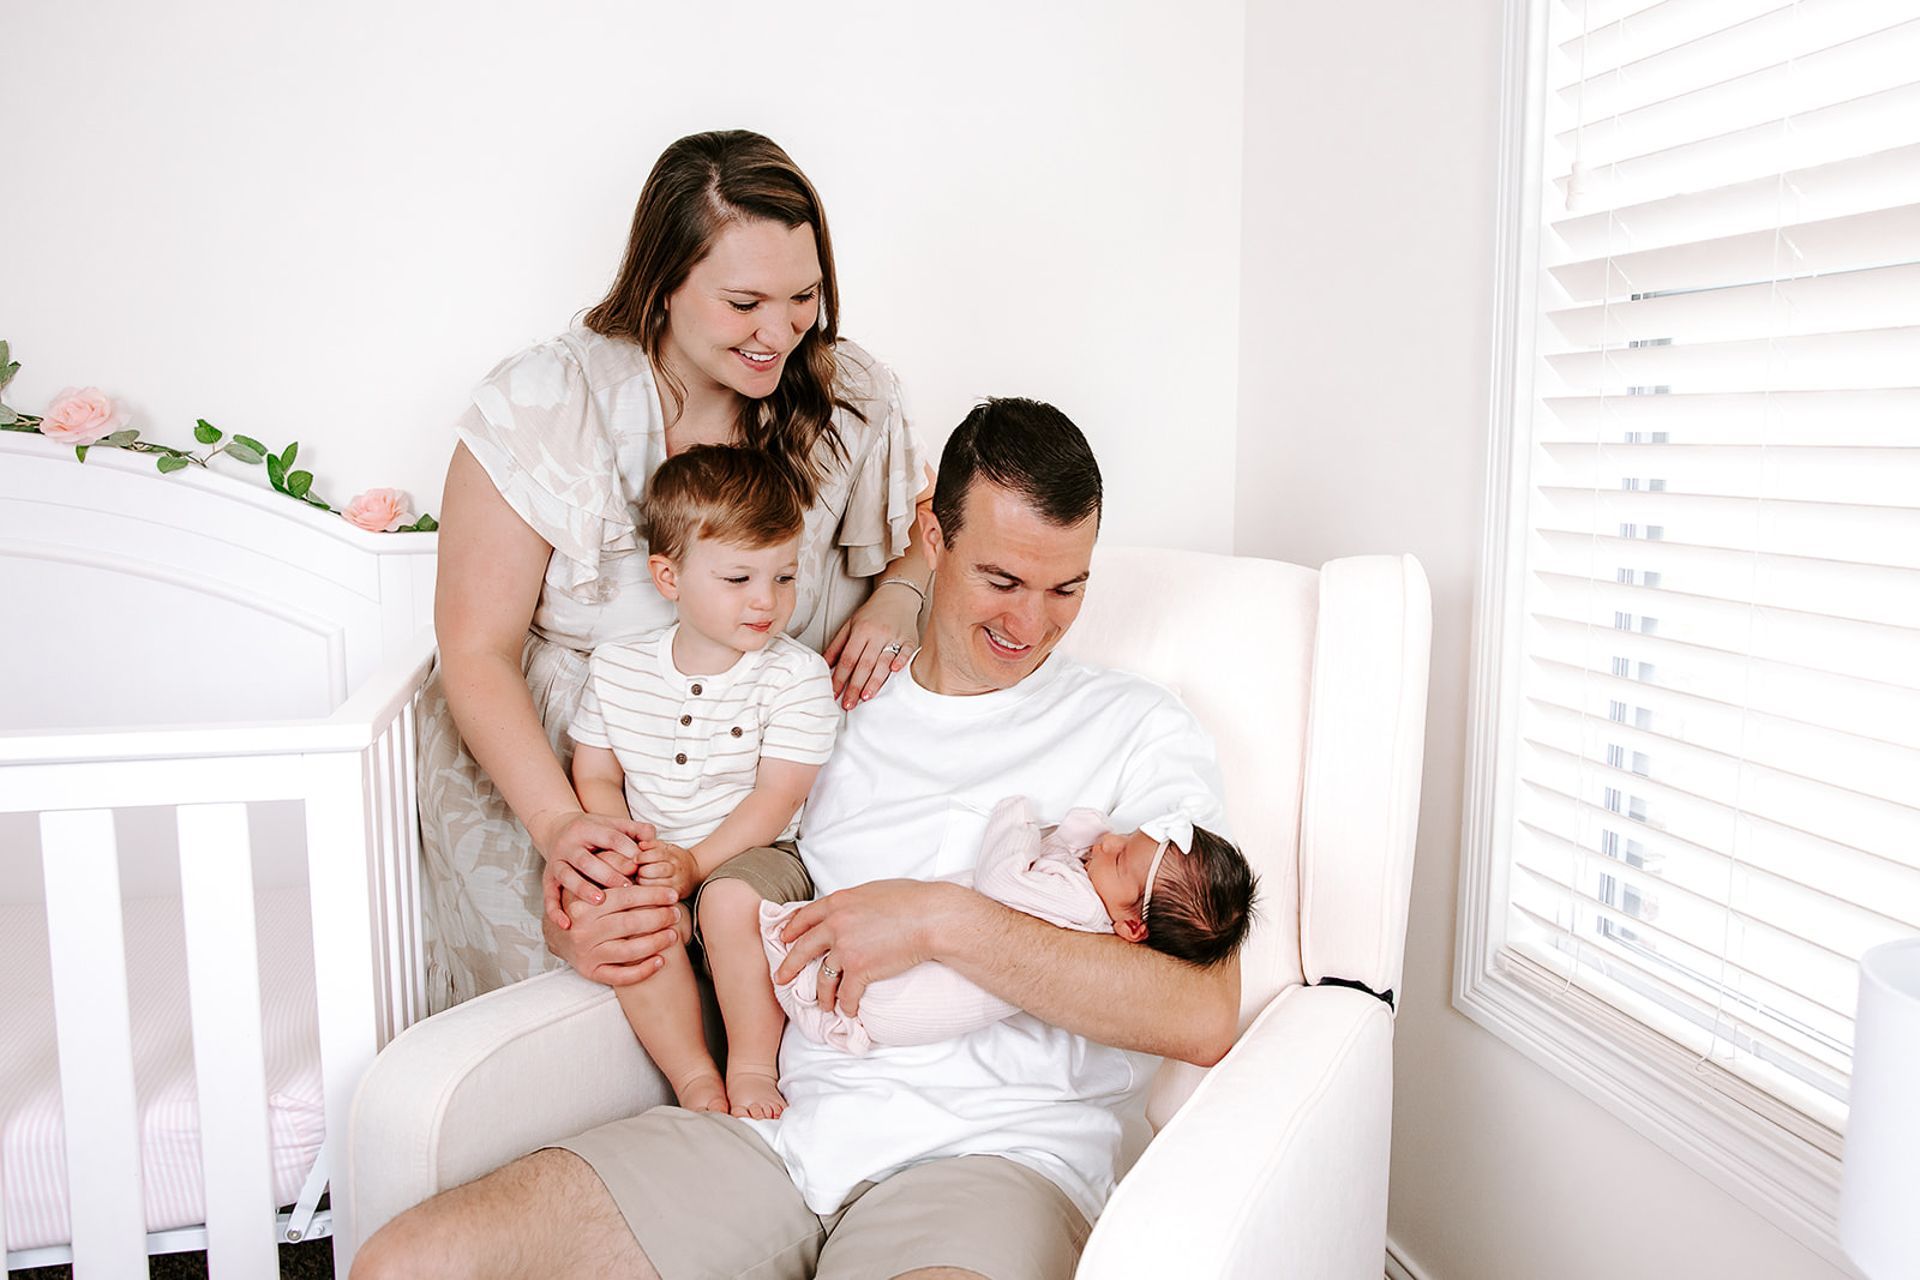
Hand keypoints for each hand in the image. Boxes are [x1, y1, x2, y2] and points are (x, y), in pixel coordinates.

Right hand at [529, 809, 653, 927]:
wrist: (559, 831)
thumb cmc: (597, 833)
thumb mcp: (614, 825)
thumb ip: (636, 829)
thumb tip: (652, 836)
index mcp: (587, 829)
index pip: (609, 838)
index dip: (626, 849)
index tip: (641, 864)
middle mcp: (568, 846)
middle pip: (586, 860)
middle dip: (607, 873)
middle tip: (627, 886)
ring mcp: (556, 863)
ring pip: (567, 876)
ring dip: (583, 889)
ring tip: (601, 901)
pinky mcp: (548, 879)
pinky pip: (548, 896)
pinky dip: (555, 911)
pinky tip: (566, 924)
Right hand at [543, 867, 683, 986]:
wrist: (557, 935)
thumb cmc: (582, 905)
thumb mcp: (591, 883)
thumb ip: (612, 868)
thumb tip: (638, 860)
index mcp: (584, 905)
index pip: (625, 897)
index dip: (652, 895)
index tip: (672, 894)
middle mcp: (583, 931)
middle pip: (629, 923)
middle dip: (659, 918)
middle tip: (676, 913)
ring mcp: (587, 954)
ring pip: (627, 951)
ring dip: (655, 943)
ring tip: (673, 935)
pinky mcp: (591, 972)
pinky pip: (620, 976)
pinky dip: (643, 970)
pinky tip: (660, 961)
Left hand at [636, 841, 697, 901]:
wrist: (694, 872)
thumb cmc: (677, 859)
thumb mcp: (667, 847)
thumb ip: (653, 845)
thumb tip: (641, 845)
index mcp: (673, 856)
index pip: (656, 854)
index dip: (643, 856)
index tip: (636, 859)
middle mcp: (676, 869)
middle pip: (655, 870)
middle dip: (642, 871)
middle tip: (638, 871)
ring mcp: (677, 883)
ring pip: (655, 885)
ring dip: (643, 883)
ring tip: (642, 879)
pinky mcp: (676, 895)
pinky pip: (659, 895)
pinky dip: (650, 892)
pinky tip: (647, 888)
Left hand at [774, 879, 968, 1014]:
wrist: (930, 918)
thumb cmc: (911, 900)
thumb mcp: (873, 891)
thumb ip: (853, 903)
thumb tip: (850, 912)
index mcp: (837, 902)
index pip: (805, 917)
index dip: (792, 929)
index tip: (784, 938)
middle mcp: (835, 925)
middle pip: (802, 949)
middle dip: (788, 967)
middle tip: (780, 979)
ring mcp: (845, 950)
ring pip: (823, 978)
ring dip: (822, 995)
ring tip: (823, 1004)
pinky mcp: (860, 971)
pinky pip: (846, 994)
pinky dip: (847, 1005)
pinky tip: (848, 1011)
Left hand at [823, 583, 920, 708]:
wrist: (897, 595)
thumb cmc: (873, 613)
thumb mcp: (850, 624)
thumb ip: (837, 645)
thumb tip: (824, 664)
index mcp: (861, 630)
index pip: (848, 659)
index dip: (840, 677)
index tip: (834, 693)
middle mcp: (877, 634)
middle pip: (864, 664)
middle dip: (855, 686)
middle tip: (848, 703)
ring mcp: (894, 637)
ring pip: (883, 662)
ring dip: (874, 681)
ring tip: (865, 697)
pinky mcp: (910, 639)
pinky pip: (906, 652)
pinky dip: (901, 662)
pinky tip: (895, 672)